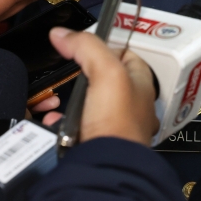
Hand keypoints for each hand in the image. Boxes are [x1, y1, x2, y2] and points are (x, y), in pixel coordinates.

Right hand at [48, 27, 157, 145]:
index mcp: (143, 84)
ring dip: (72, 101)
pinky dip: (64, 124)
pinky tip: (57, 123)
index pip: (126, 53)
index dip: (105, 46)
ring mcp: (116, 125)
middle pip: (106, 79)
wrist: (106, 167)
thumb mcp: (106, 71)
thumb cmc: (117, 121)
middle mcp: (134, 104)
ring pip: (90, 104)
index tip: (85, 44)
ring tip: (60, 100)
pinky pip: (78, 127)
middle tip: (69, 72)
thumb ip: (86, 47)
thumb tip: (62, 33)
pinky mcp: (99, 143)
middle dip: (83, 75)